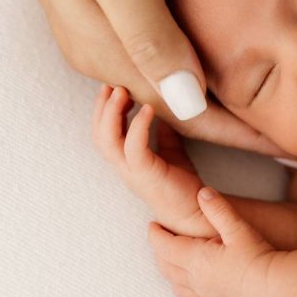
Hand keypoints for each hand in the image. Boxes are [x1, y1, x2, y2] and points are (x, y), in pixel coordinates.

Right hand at [0, 0, 287, 156]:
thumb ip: (151, 36)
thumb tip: (188, 103)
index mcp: (109, 52)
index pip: (185, 116)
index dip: (241, 136)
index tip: (295, 151)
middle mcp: (102, 54)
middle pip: (180, 110)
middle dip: (237, 128)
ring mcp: (101, 32)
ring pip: (172, 84)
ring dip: (220, 100)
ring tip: (274, 108)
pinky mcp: (108, 7)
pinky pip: (161, 54)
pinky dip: (200, 66)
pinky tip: (230, 61)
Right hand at [92, 84, 216, 237]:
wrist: (197, 211)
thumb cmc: (182, 183)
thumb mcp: (172, 151)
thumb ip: (163, 133)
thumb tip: (163, 108)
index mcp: (127, 161)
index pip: (104, 134)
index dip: (103, 111)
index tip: (112, 87)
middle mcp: (124, 168)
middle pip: (99, 136)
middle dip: (102, 108)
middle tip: (111, 85)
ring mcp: (133, 173)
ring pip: (108, 142)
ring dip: (112, 114)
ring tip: (122, 92)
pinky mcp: (147, 176)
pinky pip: (134, 149)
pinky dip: (138, 126)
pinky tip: (149, 109)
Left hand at [148, 187, 277, 296]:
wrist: (275, 289)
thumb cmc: (258, 257)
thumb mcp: (238, 228)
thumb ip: (218, 209)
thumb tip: (203, 192)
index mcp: (196, 259)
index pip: (165, 246)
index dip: (156, 234)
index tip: (152, 224)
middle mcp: (195, 279)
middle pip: (165, 265)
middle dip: (159, 250)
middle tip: (159, 237)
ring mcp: (204, 294)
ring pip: (175, 283)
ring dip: (168, 269)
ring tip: (170, 258)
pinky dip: (181, 286)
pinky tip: (189, 281)